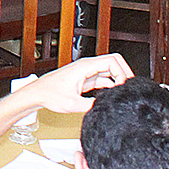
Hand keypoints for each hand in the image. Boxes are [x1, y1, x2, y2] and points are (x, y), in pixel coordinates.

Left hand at [18, 53, 133, 113]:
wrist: (38, 94)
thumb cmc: (49, 94)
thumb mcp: (72, 104)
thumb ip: (91, 105)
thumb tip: (106, 107)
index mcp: (84, 67)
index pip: (112, 60)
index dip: (123, 72)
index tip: (125, 87)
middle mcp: (86, 66)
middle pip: (114, 62)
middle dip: (124, 73)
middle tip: (130, 87)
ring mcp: (86, 72)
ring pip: (109, 70)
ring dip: (118, 79)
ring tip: (122, 92)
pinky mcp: (85, 78)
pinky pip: (103, 78)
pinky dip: (111, 84)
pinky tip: (112, 95)